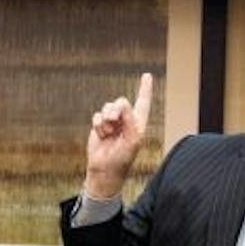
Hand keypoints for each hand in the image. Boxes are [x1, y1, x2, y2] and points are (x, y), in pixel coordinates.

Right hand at [84, 72, 152, 200]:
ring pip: (107, 107)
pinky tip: (101, 135)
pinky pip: (97, 116)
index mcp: (138, 123)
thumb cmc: (123, 158)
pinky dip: (98, 125)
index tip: (147, 75)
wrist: (105, 169)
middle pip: (120, 102)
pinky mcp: (100, 126)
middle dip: (115, 109)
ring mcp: (112, 123)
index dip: (145, 89)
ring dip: (106, 119)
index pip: (143, 102)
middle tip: (114, 120)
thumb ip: (129, 119)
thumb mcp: (132, 139)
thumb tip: (122, 103)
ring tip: (108, 133)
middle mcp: (126, 120)